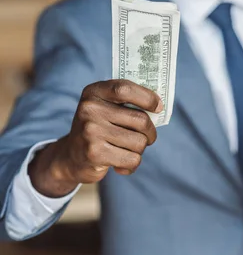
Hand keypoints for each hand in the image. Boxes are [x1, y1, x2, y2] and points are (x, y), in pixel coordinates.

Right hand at [28, 80, 162, 197]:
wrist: (70, 156)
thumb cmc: (99, 128)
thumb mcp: (105, 108)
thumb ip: (127, 103)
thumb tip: (159, 107)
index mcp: (94, 92)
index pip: (125, 89)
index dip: (147, 97)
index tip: (158, 107)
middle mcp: (90, 109)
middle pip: (140, 120)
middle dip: (150, 132)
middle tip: (147, 137)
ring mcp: (91, 131)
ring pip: (139, 142)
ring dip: (139, 150)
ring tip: (126, 150)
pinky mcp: (94, 153)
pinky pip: (132, 160)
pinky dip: (132, 165)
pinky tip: (121, 164)